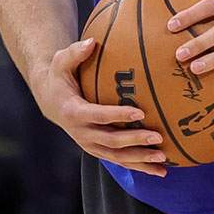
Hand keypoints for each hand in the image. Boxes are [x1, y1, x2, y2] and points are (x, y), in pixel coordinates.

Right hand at [36, 38, 166, 176]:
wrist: (50, 100)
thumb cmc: (59, 76)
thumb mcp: (60, 62)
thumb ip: (75, 52)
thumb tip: (92, 42)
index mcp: (73, 112)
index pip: (99, 115)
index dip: (119, 115)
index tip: (140, 112)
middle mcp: (81, 133)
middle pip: (111, 142)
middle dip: (135, 141)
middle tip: (158, 137)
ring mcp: (89, 145)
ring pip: (117, 157)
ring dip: (140, 160)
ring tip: (163, 160)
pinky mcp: (97, 150)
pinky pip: (119, 161)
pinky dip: (139, 167)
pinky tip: (160, 170)